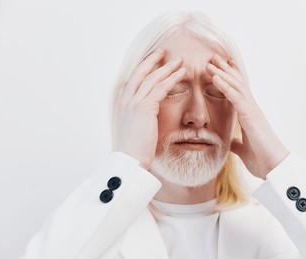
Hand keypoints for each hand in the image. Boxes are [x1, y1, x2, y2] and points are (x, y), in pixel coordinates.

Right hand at [116, 49, 185, 168]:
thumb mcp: (134, 128)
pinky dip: (172, 78)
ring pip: (152, 78)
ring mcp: (134, 102)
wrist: (130, 158)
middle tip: (163, 52)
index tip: (153, 60)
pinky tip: (182, 73)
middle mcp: (126, 99)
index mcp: (123, 102)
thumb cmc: (134, 148)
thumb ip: (138, 117)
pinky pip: (160, 88)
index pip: (133, 79)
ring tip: (179, 61)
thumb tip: (146, 116)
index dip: (143, 67)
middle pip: (140, 72)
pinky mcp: (144, 107)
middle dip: (152, 60)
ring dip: (167, 67)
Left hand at [206, 54, 288, 178]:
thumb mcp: (244, 150)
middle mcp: (252, 109)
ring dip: (223, 73)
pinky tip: (215, 77)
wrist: (274, 168)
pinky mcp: (251, 117)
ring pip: (236, 86)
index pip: (238, 92)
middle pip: (237, 83)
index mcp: (249, 115)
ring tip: (211, 62)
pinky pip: (236, 98)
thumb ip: (238, 144)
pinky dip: (225, 86)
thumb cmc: (262, 159)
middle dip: (225, 70)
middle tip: (213, 58)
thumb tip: (233, 143)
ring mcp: (252, 111)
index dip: (229, 79)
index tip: (218, 69)